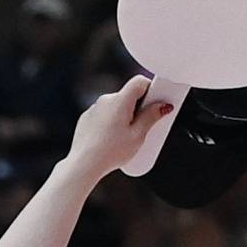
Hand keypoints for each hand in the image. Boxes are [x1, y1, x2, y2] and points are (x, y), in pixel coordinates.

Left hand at [68, 74, 183, 180]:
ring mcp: (94, 108)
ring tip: (126, 137)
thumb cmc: (110, 152)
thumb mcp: (138, 136)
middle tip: (145, 125)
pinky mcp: (87, 118)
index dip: (151, 89)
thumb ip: (151, 117)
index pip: (140, 82)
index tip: (157, 101)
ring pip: (115, 106)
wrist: (84, 164)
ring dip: (124, 115)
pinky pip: (104, 115)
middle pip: (128, 95)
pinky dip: (110, 122)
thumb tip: (162, 106)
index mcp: (120, 101)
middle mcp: (105, 100)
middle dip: (139, 107)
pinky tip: (112, 139)